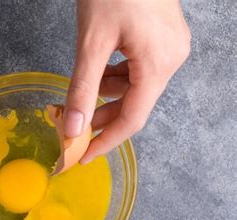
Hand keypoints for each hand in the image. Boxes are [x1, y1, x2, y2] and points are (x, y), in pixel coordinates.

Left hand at [65, 0, 190, 162]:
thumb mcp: (91, 43)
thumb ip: (81, 88)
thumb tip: (72, 127)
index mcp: (158, 64)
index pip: (131, 120)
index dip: (105, 142)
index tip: (82, 157)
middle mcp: (171, 60)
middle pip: (133, 106)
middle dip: (99, 118)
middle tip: (69, 126)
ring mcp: (169, 49)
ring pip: (134, 89)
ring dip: (104, 98)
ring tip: (76, 98)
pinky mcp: (161, 40)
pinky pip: (137, 72)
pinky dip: (114, 79)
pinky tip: (96, 75)